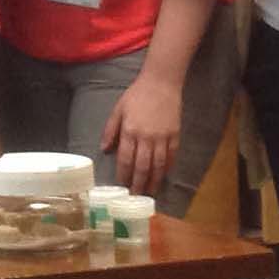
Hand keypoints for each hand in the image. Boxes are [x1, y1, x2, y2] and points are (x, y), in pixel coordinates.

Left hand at [101, 71, 182, 196]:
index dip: (123, 174)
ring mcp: (162, 137)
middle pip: (142, 166)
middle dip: (138, 183)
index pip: (125, 159)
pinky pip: (171, 156)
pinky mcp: (175, 135)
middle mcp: (146, 137)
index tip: (121, 185)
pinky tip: (163, 175)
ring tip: (150, 191)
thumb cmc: (136, 95)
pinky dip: (167, 168)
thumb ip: (110, 130)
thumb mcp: (118, 109)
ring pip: (158, 165)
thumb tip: (104, 149)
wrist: (161, 83)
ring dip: (154, 180)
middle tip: (136, 195)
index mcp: (130, 131)